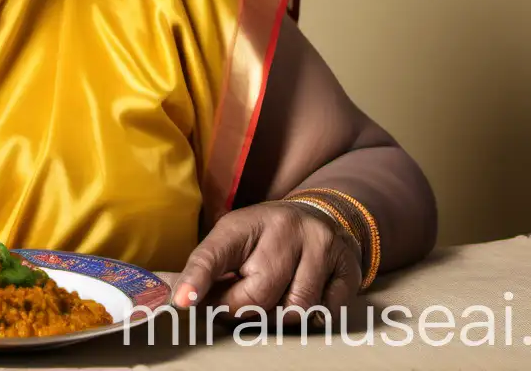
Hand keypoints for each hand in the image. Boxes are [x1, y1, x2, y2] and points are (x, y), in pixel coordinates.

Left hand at [173, 201, 361, 321]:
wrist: (321, 215)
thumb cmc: (265, 239)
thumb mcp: (233, 242)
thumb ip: (210, 271)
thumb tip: (182, 301)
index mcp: (244, 223)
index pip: (214, 254)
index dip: (197, 280)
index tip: (183, 302)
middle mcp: (284, 228)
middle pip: (256, 295)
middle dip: (243, 310)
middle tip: (239, 304)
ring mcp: (320, 244)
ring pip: (294, 309)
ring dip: (280, 315)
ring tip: (277, 294)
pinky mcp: (347, 264)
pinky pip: (325, 312)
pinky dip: (313, 314)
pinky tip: (307, 292)